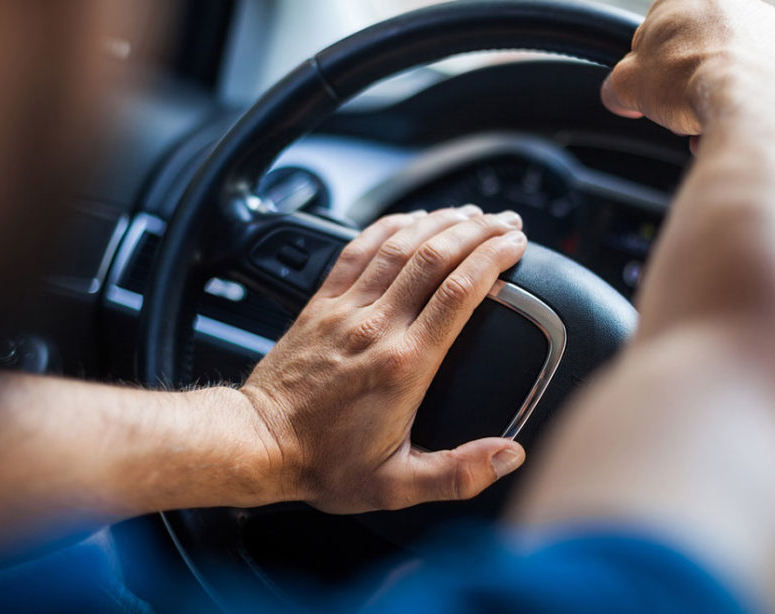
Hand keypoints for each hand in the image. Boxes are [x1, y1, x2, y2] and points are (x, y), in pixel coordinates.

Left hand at [239, 206, 527, 512]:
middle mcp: (375, 328)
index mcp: (403, 365)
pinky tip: (411, 219)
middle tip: (507, 222)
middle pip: (435, 256)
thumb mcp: (398, 484)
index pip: (459, 292)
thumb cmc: (324, 464)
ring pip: (399, 245)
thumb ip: (459, 474)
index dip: (493, 258)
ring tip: (471, 214)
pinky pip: (359, 249)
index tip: (516, 245)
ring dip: (440, 222)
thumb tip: (510, 455)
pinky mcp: (321, 303)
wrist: (259, 444)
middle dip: (478, 231)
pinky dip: (389, 227)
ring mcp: (345, 309)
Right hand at [601, 0, 774, 136]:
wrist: (750, 100)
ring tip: (703, 126)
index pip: (658, 30)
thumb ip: (617, 85)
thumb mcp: (628, 84)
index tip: (647, 92)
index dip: (648, 68)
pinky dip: (746, 105)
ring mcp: (769, 27)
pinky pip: (761, 83)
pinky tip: (732, 126)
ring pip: (732, 66)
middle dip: (685, 82)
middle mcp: (734, 3)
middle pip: (697, 49)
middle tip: (675, 109)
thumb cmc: (688, 79)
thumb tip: (618, 95)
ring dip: (716, 96)